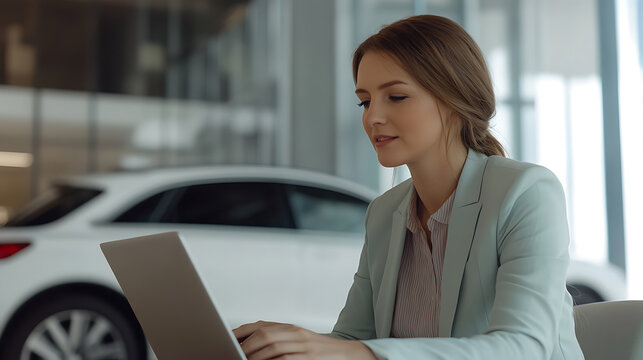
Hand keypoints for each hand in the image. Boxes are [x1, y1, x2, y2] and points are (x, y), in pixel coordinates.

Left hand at [232, 321, 375, 359]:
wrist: (347, 354)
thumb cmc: (317, 351)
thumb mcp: (296, 341)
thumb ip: (276, 339)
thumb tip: (248, 343)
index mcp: (289, 328)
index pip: (260, 325)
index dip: (241, 331)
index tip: (226, 338)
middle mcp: (295, 333)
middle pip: (264, 335)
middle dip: (245, 346)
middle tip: (233, 354)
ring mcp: (303, 346)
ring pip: (272, 348)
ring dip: (255, 357)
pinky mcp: (309, 358)